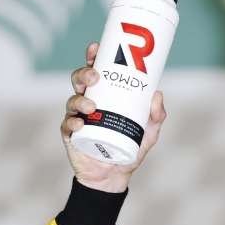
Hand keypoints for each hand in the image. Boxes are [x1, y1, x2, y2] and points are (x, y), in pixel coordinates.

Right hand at [60, 42, 167, 192]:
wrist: (115, 176)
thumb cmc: (130, 148)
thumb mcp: (149, 132)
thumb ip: (156, 115)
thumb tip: (157, 94)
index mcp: (104, 96)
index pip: (96, 71)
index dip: (93, 57)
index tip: (96, 47)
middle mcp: (88, 102)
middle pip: (80, 80)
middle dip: (84, 73)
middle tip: (95, 76)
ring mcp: (77, 117)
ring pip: (72, 100)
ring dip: (80, 99)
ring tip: (92, 106)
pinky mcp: (70, 135)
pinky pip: (67, 125)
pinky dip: (73, 122)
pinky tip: (80, 124)